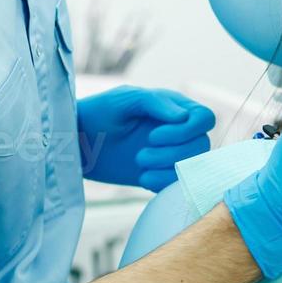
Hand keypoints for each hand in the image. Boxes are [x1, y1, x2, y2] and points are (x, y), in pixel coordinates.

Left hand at [77, 86, 215, 190]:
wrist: (77, 143)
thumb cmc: (99, 113)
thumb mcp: (125, 100)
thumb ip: (155, 103)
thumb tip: (184, 116)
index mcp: (174, 107)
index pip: (204, 118)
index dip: (187, 130)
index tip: (154, 136)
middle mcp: (178, 130)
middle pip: (201, 145)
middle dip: (173, 153)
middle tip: (141, 154)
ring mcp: (171, 153)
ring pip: (193, 165)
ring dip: (168, 168)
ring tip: (140, 164)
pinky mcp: (161, 173)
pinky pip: (178, 183)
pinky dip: (164, 183)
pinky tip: (143, 177)